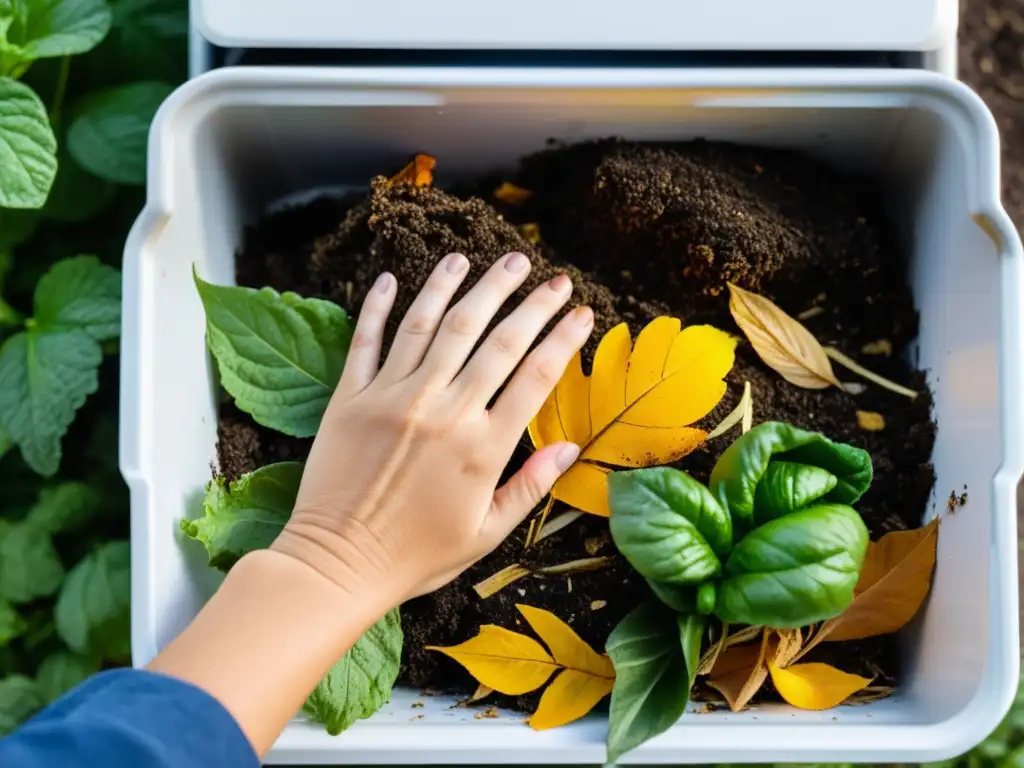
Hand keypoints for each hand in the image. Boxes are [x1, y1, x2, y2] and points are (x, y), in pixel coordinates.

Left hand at [273, 251, 593, 604]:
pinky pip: (367, 341)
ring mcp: (393, 399)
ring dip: (459, 286)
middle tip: (546, 272)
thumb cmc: (416, 557)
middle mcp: (441, 411)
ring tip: (481, 259)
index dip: (562, 338)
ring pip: (432, 325)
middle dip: (526, 300)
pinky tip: (393, 278)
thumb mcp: (486, 534)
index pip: (534, 375)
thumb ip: (530, 486)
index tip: (580, 311)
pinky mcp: (349, 399)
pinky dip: (379, 307)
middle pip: (493, 339)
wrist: (338, 566)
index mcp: (481, 446)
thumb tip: (573, 446)